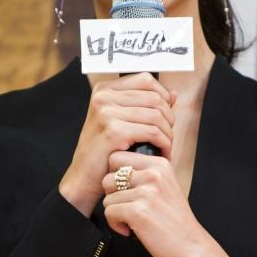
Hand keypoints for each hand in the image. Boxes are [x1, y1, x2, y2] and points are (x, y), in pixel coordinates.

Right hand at [59, 72, 176, 217]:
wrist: (83, 177)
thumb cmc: (102, 151)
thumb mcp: (121, 121)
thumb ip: (145, 106)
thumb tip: (174, 94)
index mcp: (104, 90)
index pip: (146, 80)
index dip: (163, 96)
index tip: (166, 114)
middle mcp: (103, 97)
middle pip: (154, 97)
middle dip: (168, 117)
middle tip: (168, 134)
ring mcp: (107, 112)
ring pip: (157, 115)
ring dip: (168, 132)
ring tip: (166, 145)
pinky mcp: (114, 131)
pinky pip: (153, 132)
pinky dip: (164, 143)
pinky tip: (163, 152)